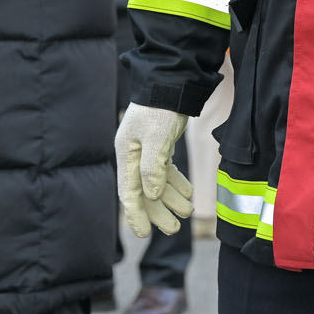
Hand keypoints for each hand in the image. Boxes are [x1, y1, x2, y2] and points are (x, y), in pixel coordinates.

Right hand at [115, 103, 190, 238]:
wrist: (172, 80)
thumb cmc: (161, 107)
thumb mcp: (156, 137)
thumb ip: (152, 167)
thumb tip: (150, 196)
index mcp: (126, 154)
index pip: (129, 192)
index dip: (136, 215)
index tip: (145, 234)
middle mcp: (133, 154)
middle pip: (144, 190)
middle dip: (158, 211)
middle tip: (174, 228)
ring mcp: (146, 149)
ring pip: (156, 182)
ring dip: (171, 198)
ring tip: (187, 211)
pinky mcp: (160, 143)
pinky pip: (165, 170)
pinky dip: (176, 182)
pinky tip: (188, 193)